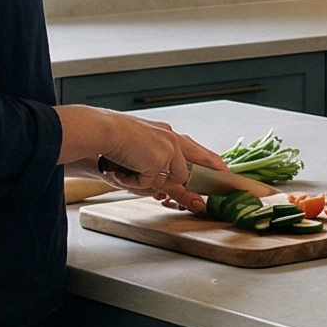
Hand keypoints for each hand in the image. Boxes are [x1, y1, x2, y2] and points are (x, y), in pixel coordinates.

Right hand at [60, 106, 222, 207]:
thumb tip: (165, 193)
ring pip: (174, 178)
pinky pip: (155, 183)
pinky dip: (140, 182)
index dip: (208, 160)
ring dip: (151, 182)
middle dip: (214, 169)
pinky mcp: (165, 158)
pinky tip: (127, 170)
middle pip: (201, 157)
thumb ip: (154, 175)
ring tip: (128, 172)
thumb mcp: (137, 163)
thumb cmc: (111, 145)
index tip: (220, 169)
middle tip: (226, 179)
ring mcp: (170, 148)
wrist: (101, 133)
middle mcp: (171, 138)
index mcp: (164, 133)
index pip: (192, 148)